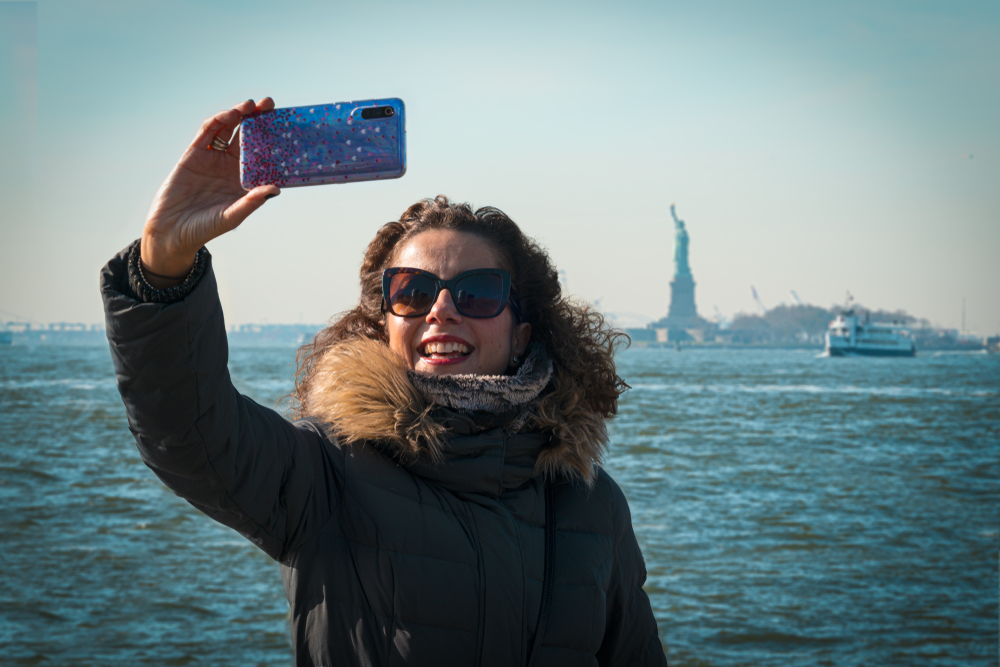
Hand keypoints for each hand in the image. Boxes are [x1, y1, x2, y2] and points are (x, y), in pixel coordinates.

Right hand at [140, 98, 279, 285]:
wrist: (171, 232)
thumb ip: (252, 202)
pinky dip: (217, 121)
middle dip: (258, 118)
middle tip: (269, 104)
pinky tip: (229, 114)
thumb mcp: (232, 216)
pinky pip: (206, 133)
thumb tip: (276, 188)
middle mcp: (231, 166)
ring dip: (238, 114)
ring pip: (228, 130)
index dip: (273, 139)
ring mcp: (212, 159)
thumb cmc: (205, 229)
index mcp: (244, 180)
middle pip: (247, 136)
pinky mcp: (193, 155)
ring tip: (249, 105)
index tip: (285, 125)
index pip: (262, 154)